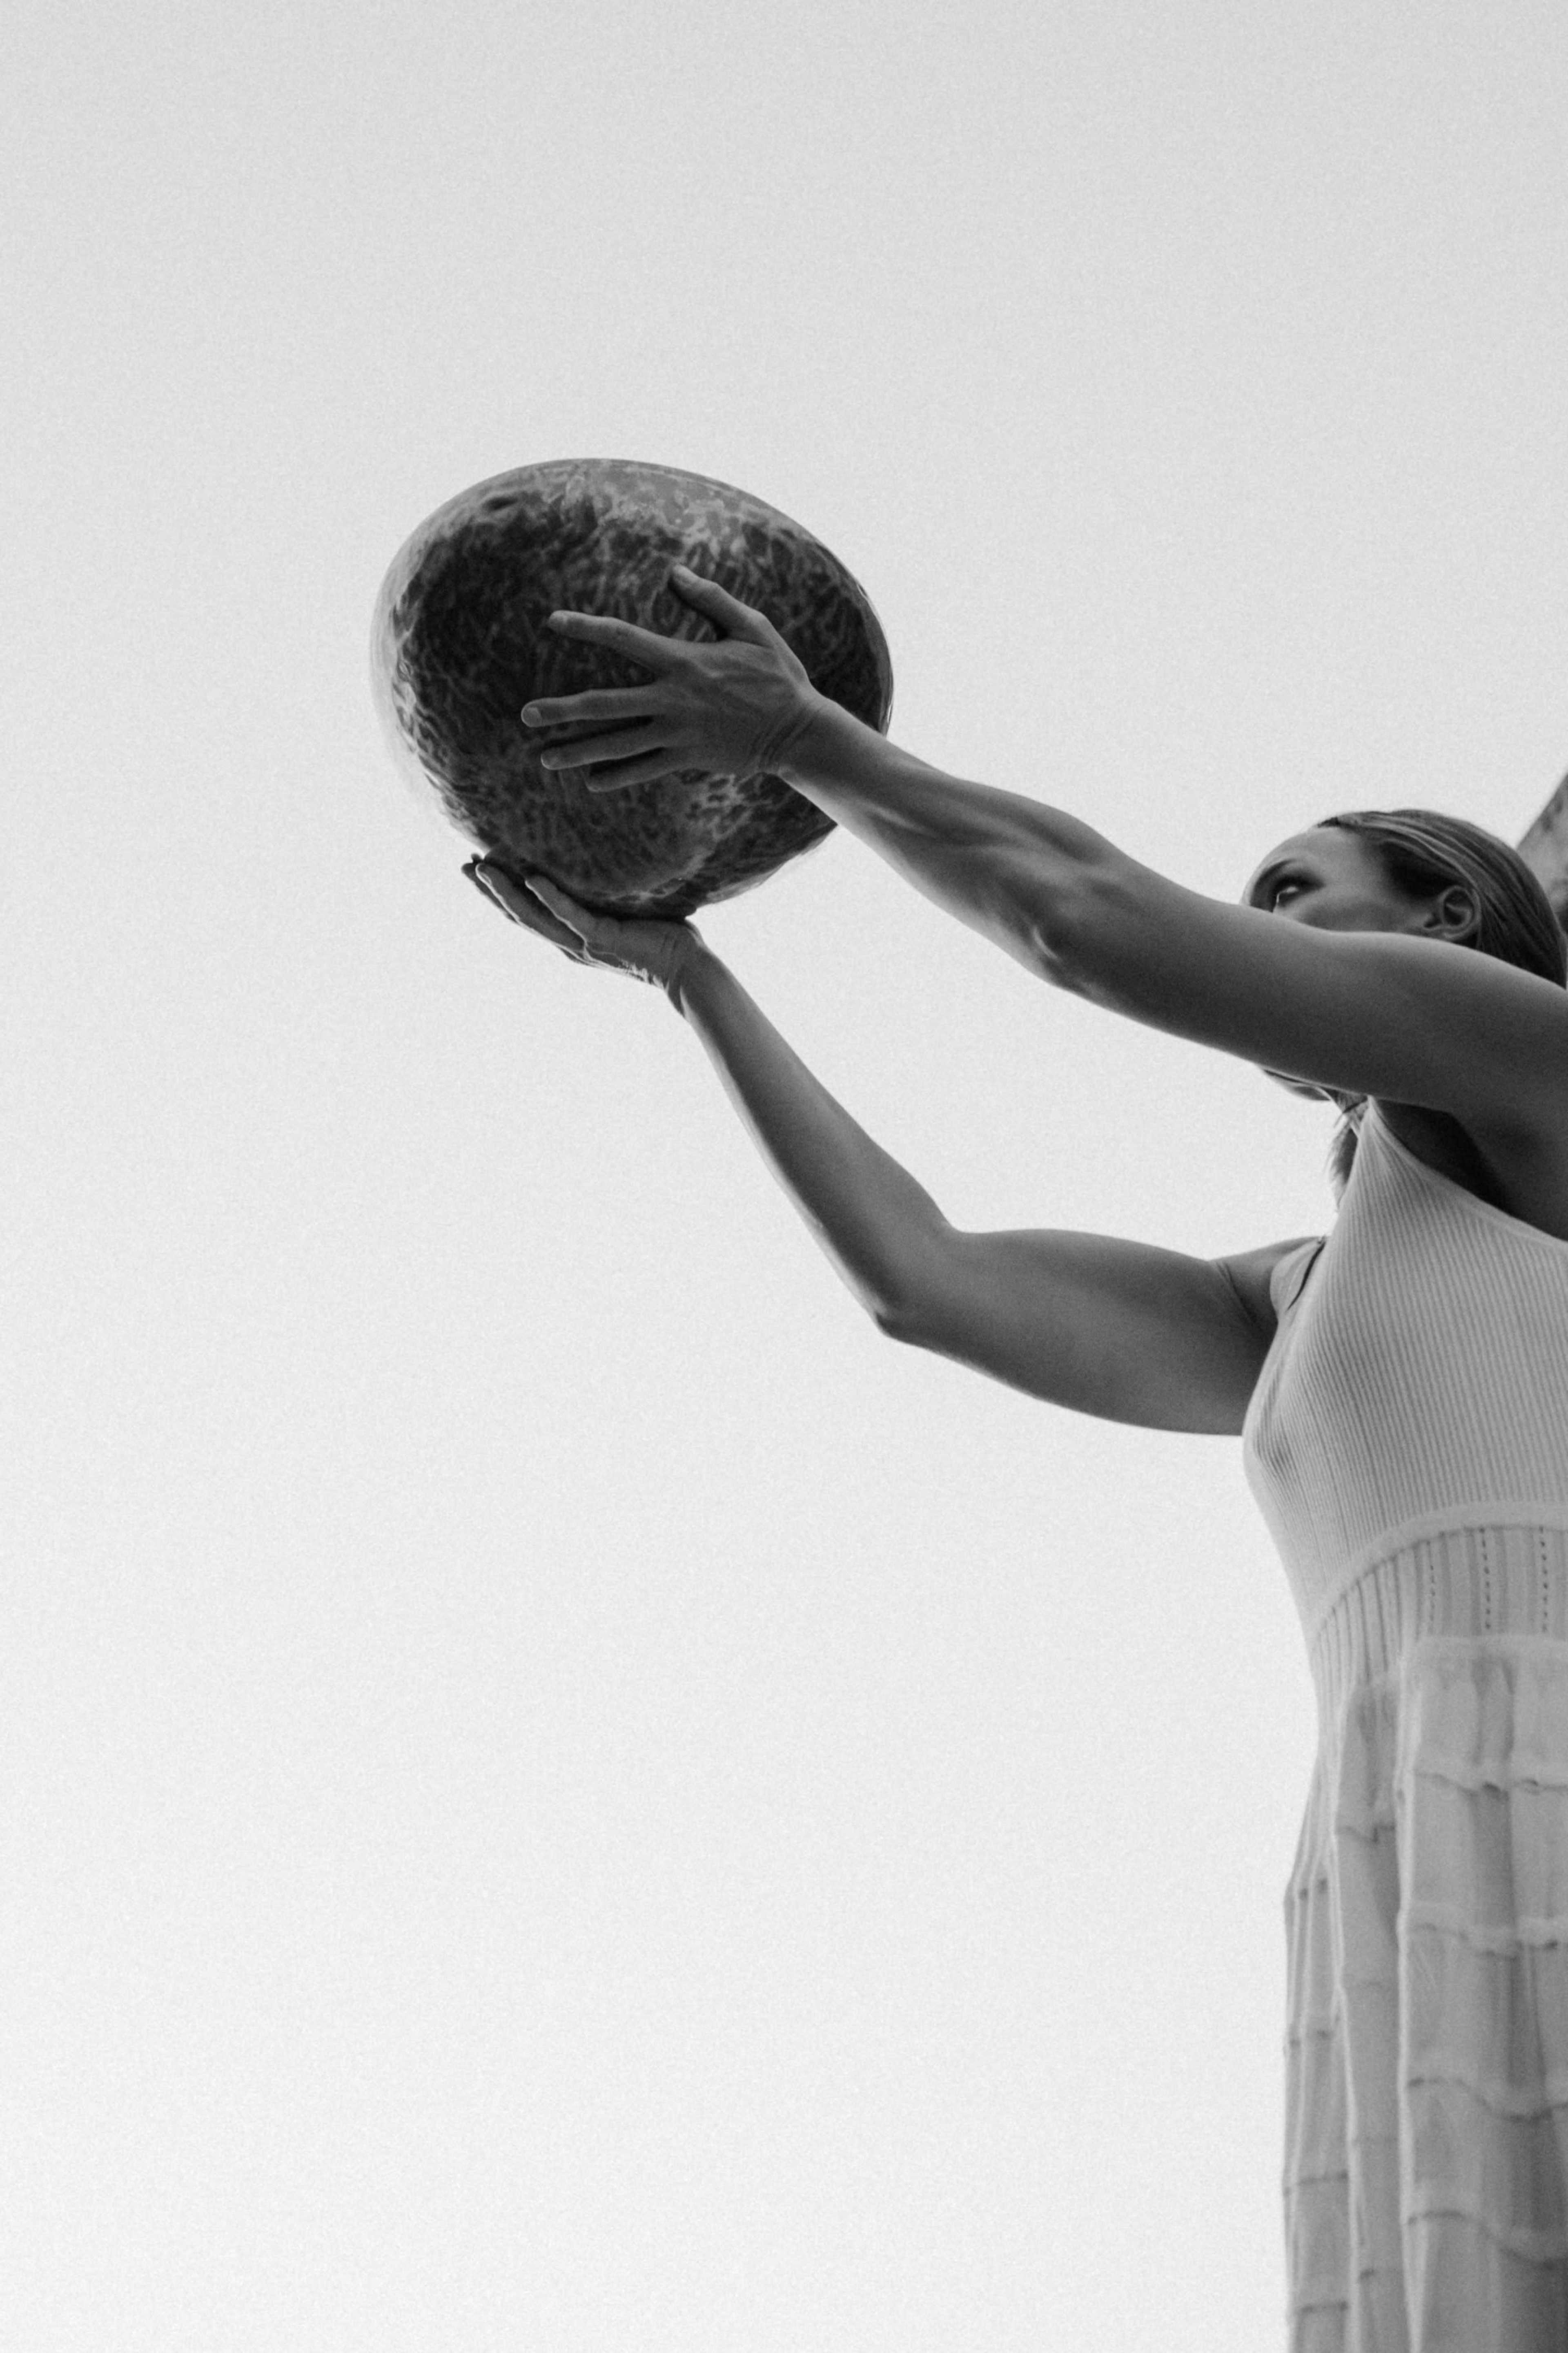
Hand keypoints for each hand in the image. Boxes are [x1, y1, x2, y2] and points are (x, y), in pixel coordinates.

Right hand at [465, 860, 704, 1000]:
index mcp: (573, 939)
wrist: (687, 970)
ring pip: (535, 917)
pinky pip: (571, 915)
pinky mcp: (603, 938)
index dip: (500, 895)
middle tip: (464, 865)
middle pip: (519, 916)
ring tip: (483, 868)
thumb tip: (604, 865)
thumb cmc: (664, 940)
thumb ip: (607, 897)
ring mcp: (584, 943)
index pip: (528, 915)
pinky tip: (532, 877)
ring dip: (506, 893)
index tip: (478, 870)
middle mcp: (571, 945)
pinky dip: (551, 897)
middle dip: (490, 892)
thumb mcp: (625, 914)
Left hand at [520, 566, 821, 791]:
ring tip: (544, 758)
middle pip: (604, 704)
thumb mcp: (752, 627)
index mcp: (683, 661)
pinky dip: (615, 777)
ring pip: (616, 745)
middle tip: (525, 714)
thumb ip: (711, 599)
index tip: (554, 621)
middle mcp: (672, 699)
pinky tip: (589, 781)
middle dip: (562, 709)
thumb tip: (675, 571)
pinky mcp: (686, 759)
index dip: (586, 627)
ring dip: (577, 751)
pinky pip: (642, 770)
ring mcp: (677, 733)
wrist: (798, 731)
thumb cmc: (778, 674)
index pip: (623, 638)